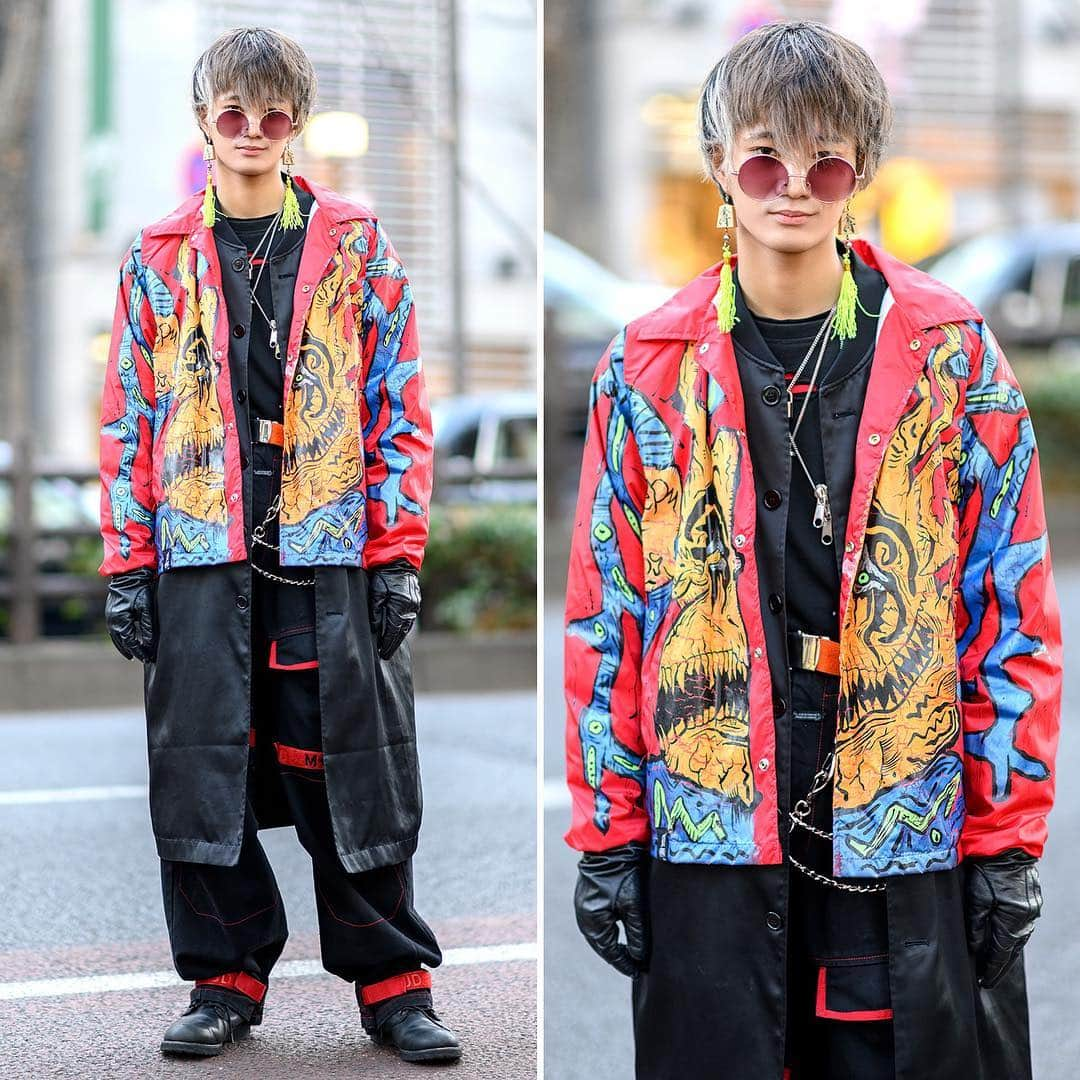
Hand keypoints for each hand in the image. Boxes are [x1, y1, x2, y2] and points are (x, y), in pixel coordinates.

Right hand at [105, 567, 157, 662]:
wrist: (128, 574)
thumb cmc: (139, 590)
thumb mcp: (145, 608)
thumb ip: (147, 627)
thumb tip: (149, 643)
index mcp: (120, 621)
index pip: (131, 642)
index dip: (140, 651)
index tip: (148, 658)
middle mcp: (112, 621)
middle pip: (122, 643)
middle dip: (132, 651)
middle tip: (143, 659)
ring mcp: (110, 617)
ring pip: (116, 638)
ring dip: (125, 646)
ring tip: (133, 654)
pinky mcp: (111, 613)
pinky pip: (115, 630)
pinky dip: (121, 638)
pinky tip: (127, 639)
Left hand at [368, 563, 420, 660]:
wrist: (399, 558)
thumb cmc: (384, 574)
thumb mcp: (376, 591)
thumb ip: (376, 610)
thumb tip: (375, 628)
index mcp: (400, 606)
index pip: (393, 631)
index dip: (387, 644)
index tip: (382, 654)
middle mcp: (410, 608)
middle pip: (401, 631)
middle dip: (393, 644)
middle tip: (385, 654)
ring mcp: (414, 604)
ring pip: (406, 626)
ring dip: (399, 636)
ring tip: (391, 645)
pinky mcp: (415, 600)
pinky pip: (408, 618)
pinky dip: (402, 627)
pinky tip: (397, 631)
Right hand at [574, 841, 648, 976]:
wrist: (611, 843)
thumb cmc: (622, 872)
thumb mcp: (633, 905)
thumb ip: (637, 934)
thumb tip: (638, 957)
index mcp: (593, 922)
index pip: (609, 952)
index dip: (624, 964)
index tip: (637, 972)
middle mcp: (583, 916)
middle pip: (602, 945)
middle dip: (618, 955)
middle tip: (635, 965)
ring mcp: (583, 905)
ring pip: (599, 933)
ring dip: (613, 943)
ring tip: (629, 951)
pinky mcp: (586, 896)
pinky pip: (596, 921)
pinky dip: (608, 929)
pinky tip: (619, 930)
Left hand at [964, 847, 1041, 988]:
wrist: (1007, 845)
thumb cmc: (988, 868)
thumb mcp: (976, 896)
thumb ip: (976, 923)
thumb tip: (975, 947)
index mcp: (1013, 921)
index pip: (1001, 954)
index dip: (991, 970)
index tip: (983, 982)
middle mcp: (1026, 920)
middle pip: (1012, 950)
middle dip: (1000, 966)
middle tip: (988, 979)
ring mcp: (1032, 910)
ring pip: (1018, 939)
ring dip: (1007, 952)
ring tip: (995, 963)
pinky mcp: (1031, 901)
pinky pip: (1022, 926)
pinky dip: (1012, 936)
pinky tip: (1005, 940)